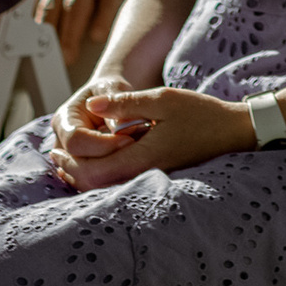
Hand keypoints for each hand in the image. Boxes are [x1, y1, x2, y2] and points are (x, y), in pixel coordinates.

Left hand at [39, 0, 152, 57]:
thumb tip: (38, 23)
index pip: (40, 0)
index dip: (33, 25)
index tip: (29, 47)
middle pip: (54, 4)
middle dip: (49, 34)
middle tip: (48, 59)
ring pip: (76, 5)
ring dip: (70, 33)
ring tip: (68, 56)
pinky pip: (107, 0)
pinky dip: (101, 19)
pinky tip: (97, 36)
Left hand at [43, 83, 254, 191]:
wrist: (233, 132)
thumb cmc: (201, 114)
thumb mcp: (164, 99)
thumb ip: (126, 103)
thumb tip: (92, 104)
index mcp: (142, 158)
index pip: (93, 172)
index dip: (70, 162)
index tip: (55, 147)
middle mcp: (143, 173)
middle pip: (94, 185)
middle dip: (70, 170)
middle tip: (53, 154)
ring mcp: (149, 176)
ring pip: (106, 186)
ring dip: (83, 173)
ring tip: (65, 158)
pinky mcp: (155, 174)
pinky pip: (118, 181)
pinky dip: (99, 173)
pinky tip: (94, 159)